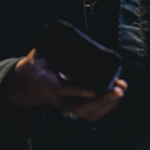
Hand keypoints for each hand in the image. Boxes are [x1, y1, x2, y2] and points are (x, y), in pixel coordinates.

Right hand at [0, 48, 126, 121]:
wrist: (28, 84)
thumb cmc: (37, 66)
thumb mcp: (40, 54)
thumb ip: (52, 47)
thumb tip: (64, 36)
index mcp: (47, 83)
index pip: (63, 89)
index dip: (77, 91)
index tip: (92, 90)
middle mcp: (58, 98)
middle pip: (79, 107)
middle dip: (100, 100)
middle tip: (117, 89)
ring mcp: (66, 105)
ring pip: (86, 112)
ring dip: (106, 103)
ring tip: (121, 90)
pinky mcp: (73, 107)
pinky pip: (90, 113)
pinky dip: (105, 106)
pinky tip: (117, 95)